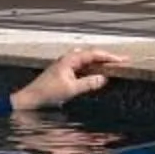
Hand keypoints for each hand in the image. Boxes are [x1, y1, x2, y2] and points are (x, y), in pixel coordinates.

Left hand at [10, 46, 124, 111]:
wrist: (31, 99)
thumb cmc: (48, 93)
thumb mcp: (71, 89)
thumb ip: (88, 83)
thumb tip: (104, 78)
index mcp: (70, 59)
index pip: (94, 54)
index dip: (110, 57)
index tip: (123, 60)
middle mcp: (68, 58)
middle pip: (92, 54)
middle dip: (107, 57)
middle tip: (122, 61)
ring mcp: (66, 64)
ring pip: (87, 60)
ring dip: (99, 62)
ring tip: (113, 65)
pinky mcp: (65, 72)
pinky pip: (83, 66)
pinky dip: (92, 68)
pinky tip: (98, 73)